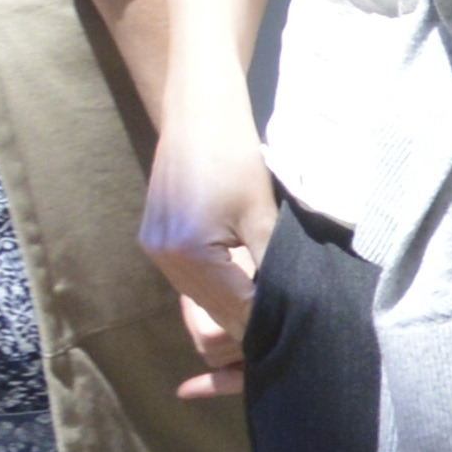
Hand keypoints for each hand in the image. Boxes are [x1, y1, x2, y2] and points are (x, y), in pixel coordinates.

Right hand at [140, 112, 275, 403]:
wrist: (198, 113)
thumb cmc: (235, 156)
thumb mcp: (262, 215)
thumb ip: (272, 267)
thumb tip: (289, 306)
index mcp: (188, 255)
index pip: (236, 310)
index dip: (267, 325)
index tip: (296, 338)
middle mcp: (163, 258)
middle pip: (213, 311)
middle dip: (248, 323)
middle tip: (288, 334)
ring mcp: (155, 249)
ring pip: (201, 298)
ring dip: (233, 306)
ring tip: (271, 314)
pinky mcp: (156, 239)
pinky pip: (190, 278)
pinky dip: (217, 285)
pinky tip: (245, 287)